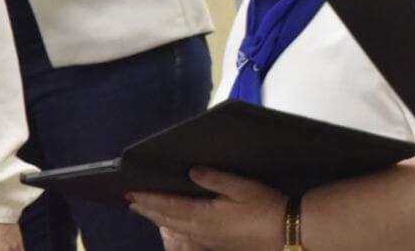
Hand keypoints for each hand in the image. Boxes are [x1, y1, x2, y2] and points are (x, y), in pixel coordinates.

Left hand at [127, 168, 285, 250]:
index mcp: (203, 216)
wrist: (284, 234)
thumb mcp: (241, 187)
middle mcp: (199, 231)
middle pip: (167, 220)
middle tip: (130, 201)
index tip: (130, 192)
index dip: (149, 199)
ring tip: (145, 210)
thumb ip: (214, 179)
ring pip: (174, 228)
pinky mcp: (216, 244)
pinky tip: (173, 223)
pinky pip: (185, 234)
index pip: (168, 206)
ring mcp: (207, 240)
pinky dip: (172, 226)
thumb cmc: (264, 207)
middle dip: (148, 209)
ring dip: (157, 218)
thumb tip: (191, 171)